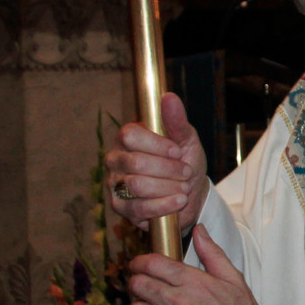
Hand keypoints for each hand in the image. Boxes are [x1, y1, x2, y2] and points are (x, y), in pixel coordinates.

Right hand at [106, 93, 208, 233]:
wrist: (189, 194)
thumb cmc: (184, 161)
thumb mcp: (186, 139)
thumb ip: (176, 121)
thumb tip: (169, 96)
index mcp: (128, 137)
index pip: (130, 135)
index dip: (156, 145)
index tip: (178, 152)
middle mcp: (116, 159)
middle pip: (136, 163)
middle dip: (168, 170)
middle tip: (186, 172)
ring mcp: (115, 184)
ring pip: (138, 186)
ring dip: (168, 187)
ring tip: (184, 187)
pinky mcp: (120, 208)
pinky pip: (139, 208)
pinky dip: (164, 205)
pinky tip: (179, 201)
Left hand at [129, 223, 266, 304]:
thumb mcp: (233, 278)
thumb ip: (212, 252)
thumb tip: (199, 230)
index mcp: (193, 281)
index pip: (154, 264)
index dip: (139, 262)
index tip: (136, 265)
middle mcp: (180, 300)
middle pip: (141, 285)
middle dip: (135, 283)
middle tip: (137, 285)